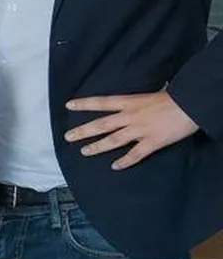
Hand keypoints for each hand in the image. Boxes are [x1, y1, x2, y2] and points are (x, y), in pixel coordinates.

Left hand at [65, 89, 198, 169]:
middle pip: (101, 124)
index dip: (84, 104)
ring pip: (113, 140)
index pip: (101, 102)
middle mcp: (130, 116)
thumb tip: (146, 92)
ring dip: (97, 147)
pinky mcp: (151, 143)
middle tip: (68, 136)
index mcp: (129, 102)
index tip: (69, 105)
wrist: (190, 105)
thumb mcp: (153, 92)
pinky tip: (115, 166)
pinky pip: (135, 154)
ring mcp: (139, 130)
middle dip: (83, 131)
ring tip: (84, 151)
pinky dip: (125, 161)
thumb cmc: (174, 97)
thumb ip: (142, 98)